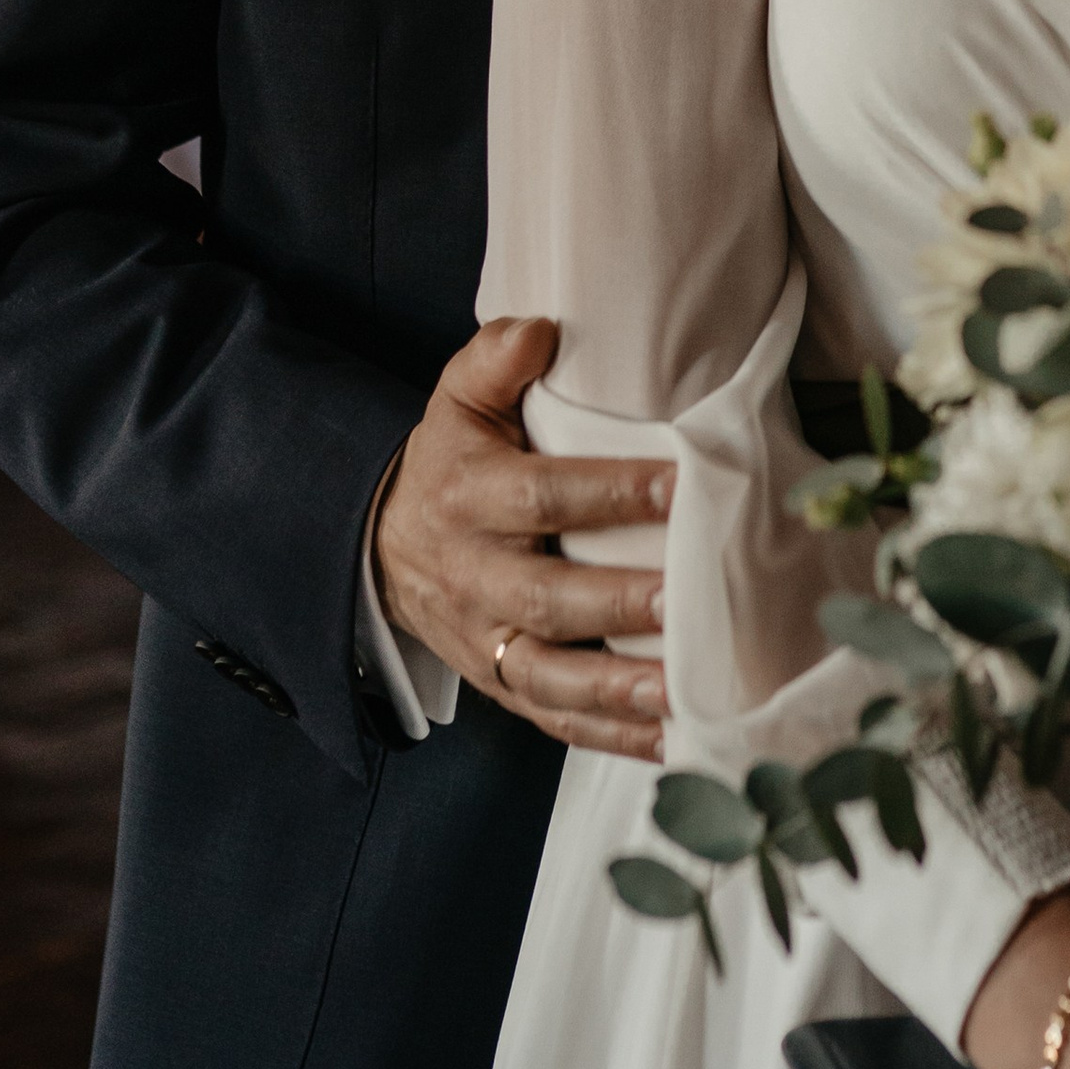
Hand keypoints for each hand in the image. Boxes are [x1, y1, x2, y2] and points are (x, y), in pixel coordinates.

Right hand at [373, 317, 672, 758]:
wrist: (382, 547)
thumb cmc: (450, 464)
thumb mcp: (456, 401)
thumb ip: (492, 361)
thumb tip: (537, 331)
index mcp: (469, 497)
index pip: (542, 495)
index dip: (610, 492)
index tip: (680, 483)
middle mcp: (475, 575)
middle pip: (548, 598)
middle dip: (619, 604)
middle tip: (687, 599)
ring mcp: (485, 641)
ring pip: (548, 675)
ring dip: (616, 689)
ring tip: (683, 690)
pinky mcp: (501, 686)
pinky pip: (554, 719)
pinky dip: (611, 736)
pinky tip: (673, 737)